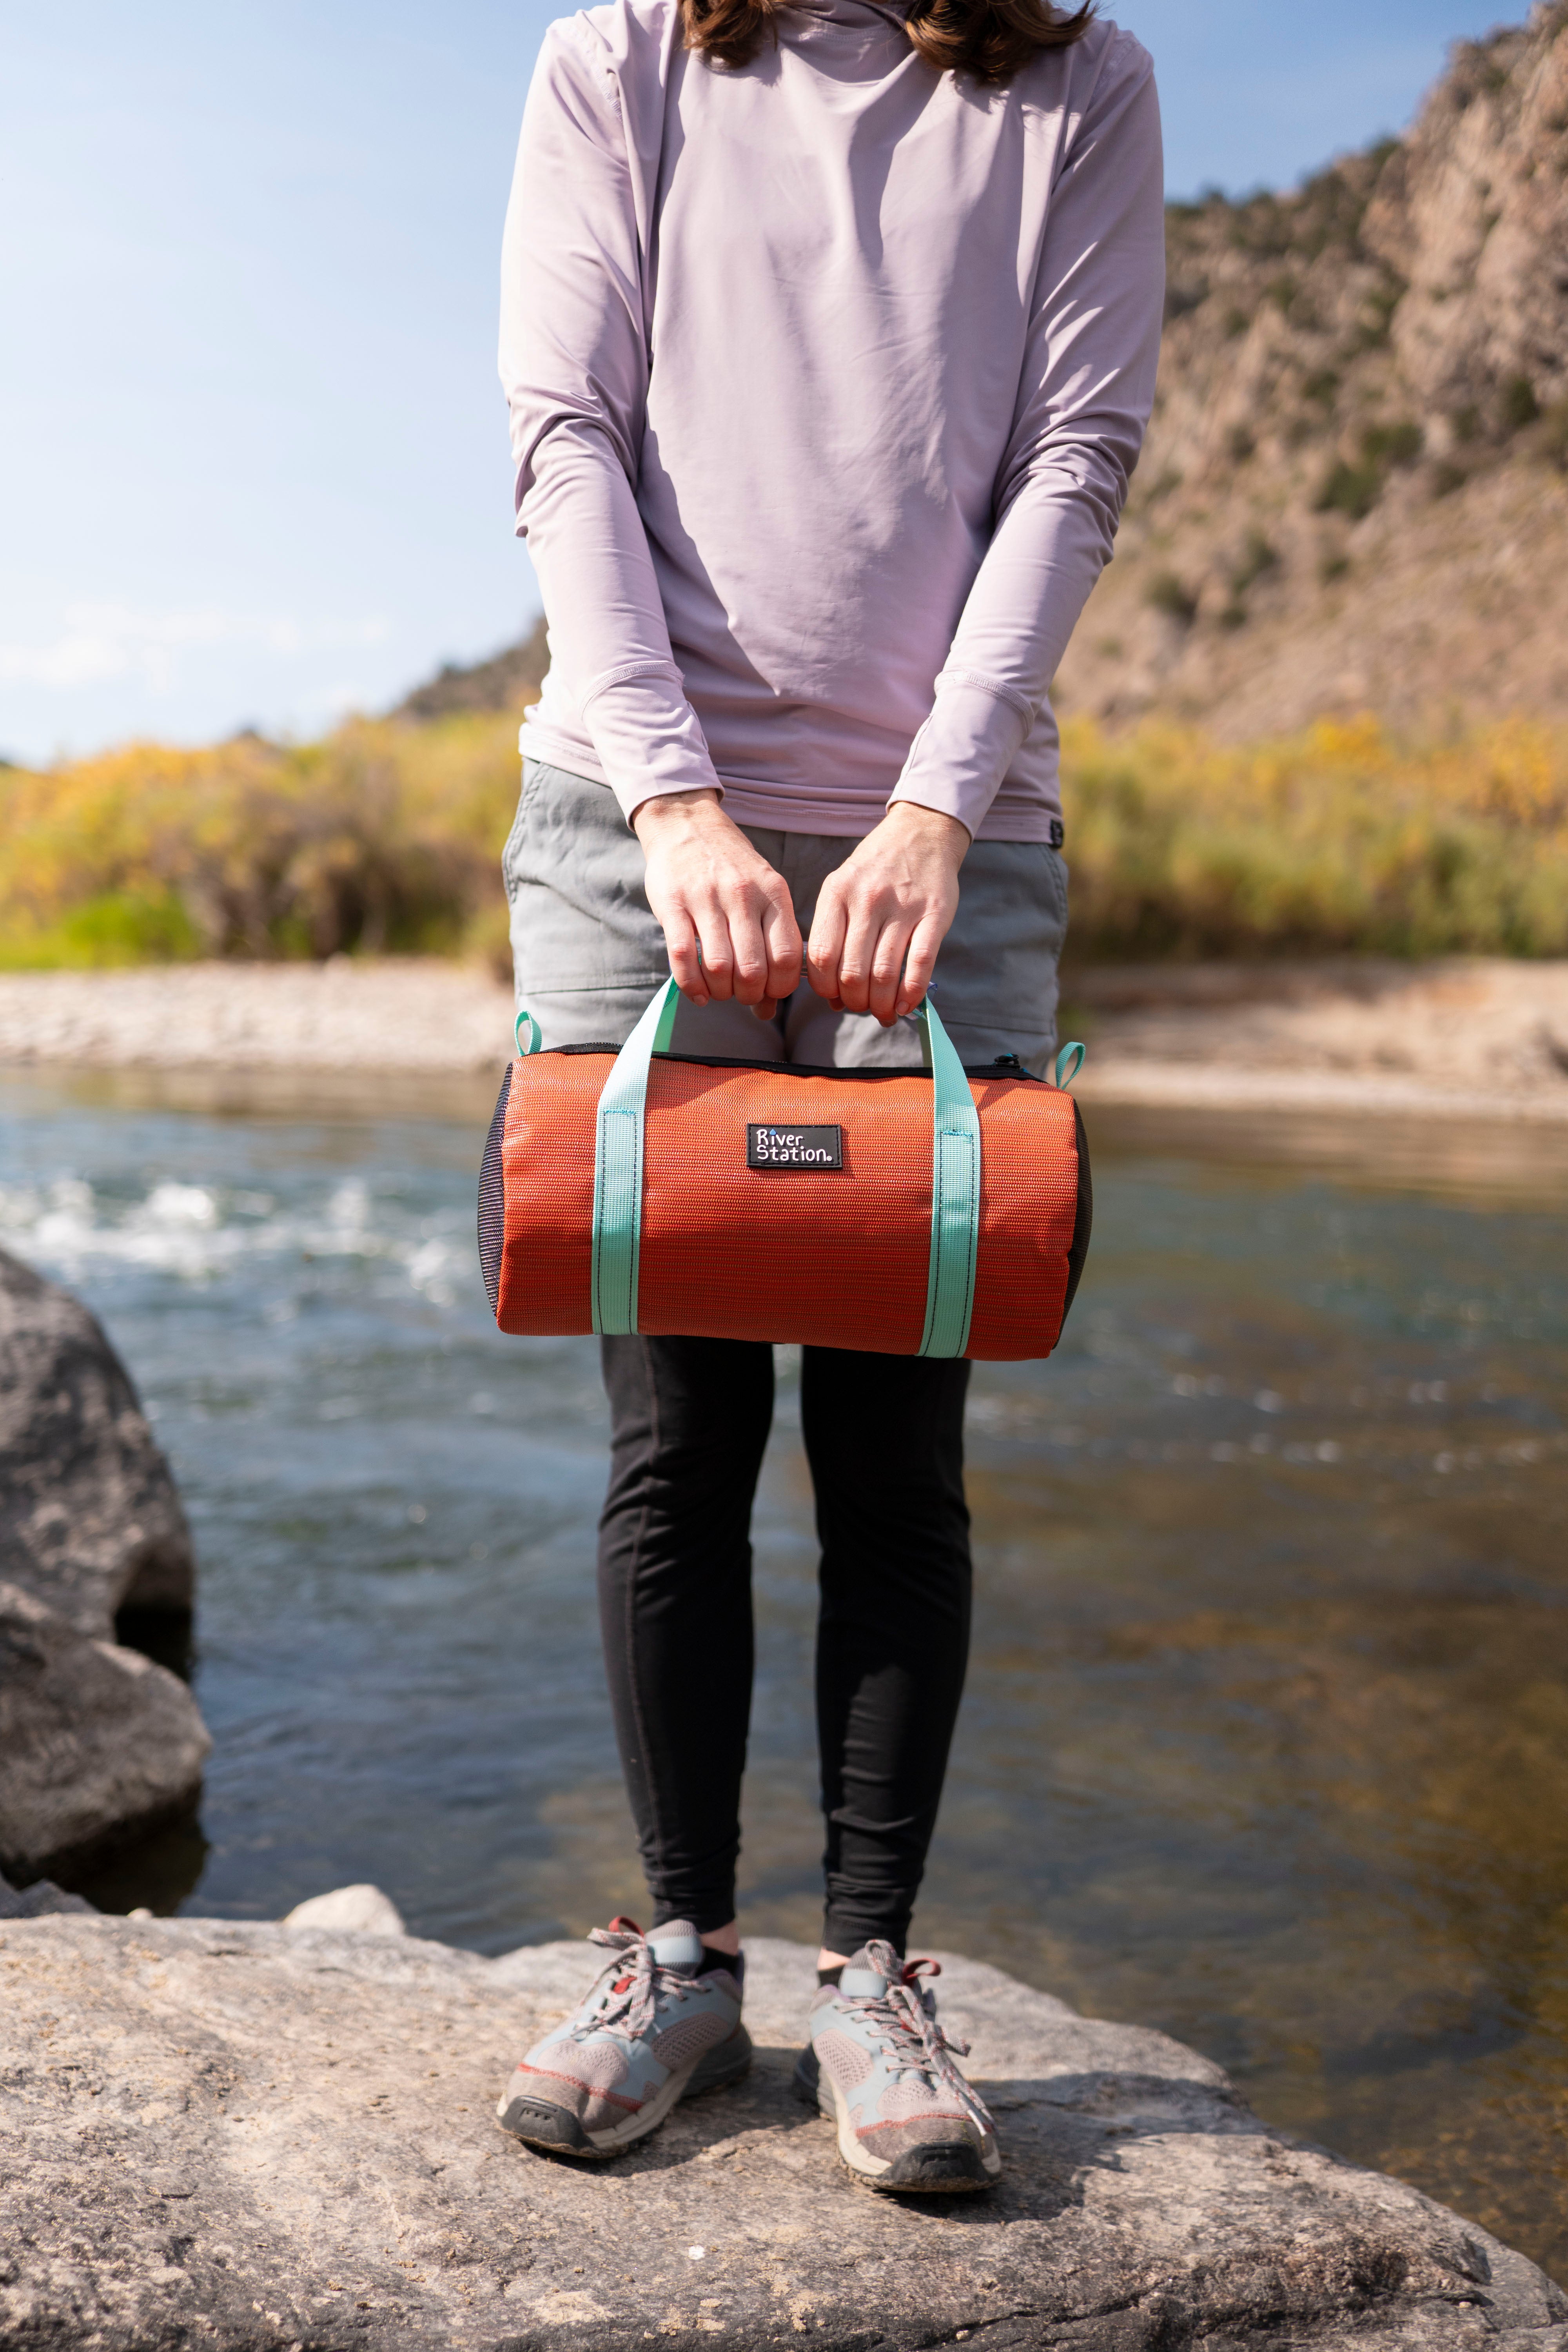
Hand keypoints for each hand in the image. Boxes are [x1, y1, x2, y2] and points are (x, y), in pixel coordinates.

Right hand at [632, 789, 802, 1018]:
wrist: (686, 824)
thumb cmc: (731, 869)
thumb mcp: (763, 893)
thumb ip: (772, 943)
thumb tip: (771, 1006)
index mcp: (773, 893)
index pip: (787, 957)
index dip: (780, 988)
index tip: (769, 991)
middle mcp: (743, 894)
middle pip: (753, 969)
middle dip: (748, 995)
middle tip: (741, 994)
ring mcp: (706, 898)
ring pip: (719, 968)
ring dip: (720, 993)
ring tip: (719, 991)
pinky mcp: (672, 904)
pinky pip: (683, 958)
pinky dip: (692, 986)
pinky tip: (698, 993)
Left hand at [806, 802, 967, 1024]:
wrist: (921, 832)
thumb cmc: (875, 869)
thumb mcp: (842, 887)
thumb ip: (833, 935)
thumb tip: (832, 996)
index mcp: (836, 893)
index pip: (820, 956)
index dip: (825, 988)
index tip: (834, 997)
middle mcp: (867, 899)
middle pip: (852, 971)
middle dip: (855, 1001)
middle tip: (861, 1006)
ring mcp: (902, 906)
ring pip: (884, 973)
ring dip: (881, 1004)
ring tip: (882, 1012)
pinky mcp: (935, 914)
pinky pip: (920, 964)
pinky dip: (911, 993)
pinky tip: (905, 1005)